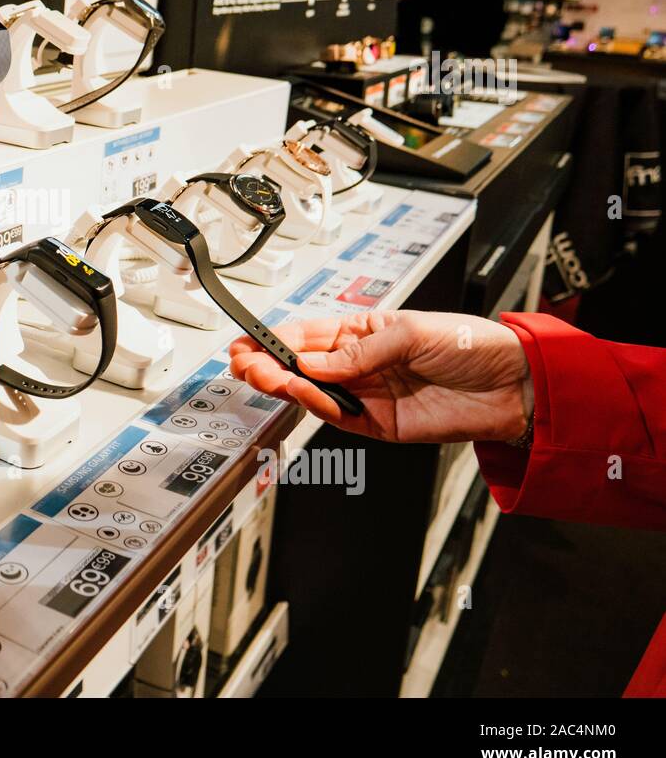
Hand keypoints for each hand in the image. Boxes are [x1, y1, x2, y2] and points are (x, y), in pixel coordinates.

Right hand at [229, 310, 531, 443]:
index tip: (244, 344)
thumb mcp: (411, 333)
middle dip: (266, 366)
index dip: (270, 340)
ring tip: (273, 380)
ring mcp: (364, 395)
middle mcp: (356, 364)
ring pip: (310, 393)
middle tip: (245, 367)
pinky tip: (314, 397)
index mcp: (360, 332)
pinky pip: (336, 419)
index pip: (303, 336)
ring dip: (287, 387)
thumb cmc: (471, 346)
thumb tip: (312, 363)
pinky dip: (321, 409)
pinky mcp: (376, 425)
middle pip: (297, 367)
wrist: (512, 387)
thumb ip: (359, 352)